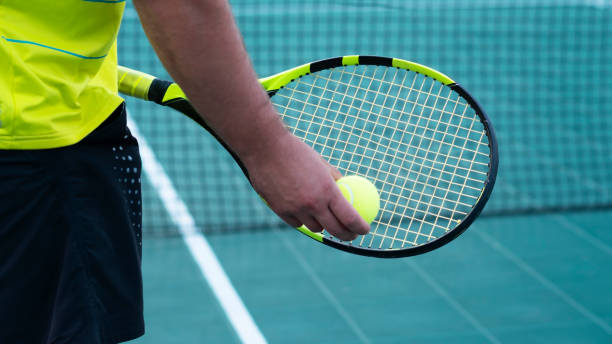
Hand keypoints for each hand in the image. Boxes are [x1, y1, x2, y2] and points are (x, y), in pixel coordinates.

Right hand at [243, 133, 369, 240]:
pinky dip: (303, 220)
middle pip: (335, 230)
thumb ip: (333, 177)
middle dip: (347, 235)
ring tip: (325, 220)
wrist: (266, 148)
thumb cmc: (295, 151)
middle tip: (350, 234)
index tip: (365, 229)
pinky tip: (305, 214)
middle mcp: (313, 203)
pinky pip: (297, 223)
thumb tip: (345, 187)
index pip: (350, 217)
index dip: (360, 227)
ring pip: (315, 228)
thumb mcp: (320, 162)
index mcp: (327, 190)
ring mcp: (296, 209)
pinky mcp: (281, 211)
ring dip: (323, 226)